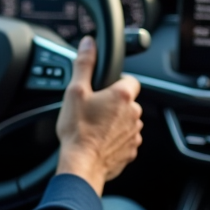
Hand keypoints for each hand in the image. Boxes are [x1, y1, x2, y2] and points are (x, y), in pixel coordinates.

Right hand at [54, 36, 142, 195]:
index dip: (117, 82)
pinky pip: (125, 140)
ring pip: (127, 122)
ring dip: (114, 122)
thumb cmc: (77, 130)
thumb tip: (89, 43)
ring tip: (94, 127)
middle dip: (113, 104)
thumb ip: (84, 64)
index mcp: (122, 96)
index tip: (104, 89)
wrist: (81, 165)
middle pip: (127, 102)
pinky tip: (98, 141)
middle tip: (93, 110)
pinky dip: (115, 140)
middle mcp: (133, 114)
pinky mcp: (130, 151)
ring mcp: (134, 134)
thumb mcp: (75, 91)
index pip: (130, 80)